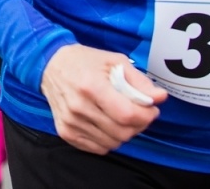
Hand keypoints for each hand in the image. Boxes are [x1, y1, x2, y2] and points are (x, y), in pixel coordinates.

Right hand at [40, 45, 164, 153]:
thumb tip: (160, 97)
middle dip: (139, 125)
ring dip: (125, 133)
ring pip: (113, 142)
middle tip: (139, 112)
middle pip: (123, 132)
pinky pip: (99, 148)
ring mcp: (70, 122)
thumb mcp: (114, 61)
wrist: (49, 65)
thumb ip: (139, 81)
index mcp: (91, 86)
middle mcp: (78, 107)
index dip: (146, 115)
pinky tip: (106, 123)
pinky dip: (109, 139)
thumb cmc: (85, 61)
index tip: (151, 108)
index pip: (127, 115)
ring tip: (121, 117)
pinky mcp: (66, 132)